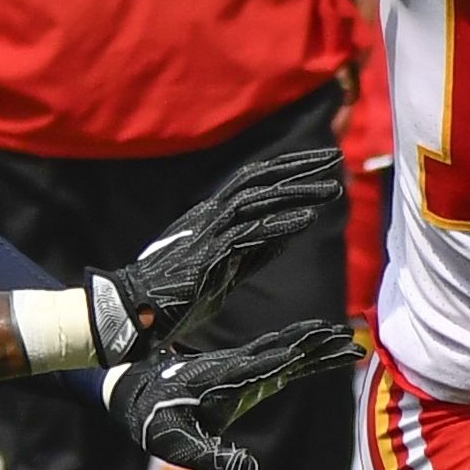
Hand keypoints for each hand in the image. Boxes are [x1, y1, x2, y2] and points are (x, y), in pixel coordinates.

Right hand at [89, 140, 346, 357]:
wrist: (135, 311)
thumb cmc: (177, 295)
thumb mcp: (227, 268)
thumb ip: (258, 249)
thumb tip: (291, 230)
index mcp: (213, 215)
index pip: (256, 182)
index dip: (288, 169)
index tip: (321, 164)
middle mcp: (210, 214)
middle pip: (260, 180)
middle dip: (298, 168)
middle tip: (334, 158)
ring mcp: (208, 232)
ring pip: (258, 200)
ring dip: (297, 193)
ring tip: (331, 188)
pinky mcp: (208, 254)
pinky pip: (251, 233)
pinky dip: (281, 224)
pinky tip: (309, 219)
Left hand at [105, 316, 359, 469]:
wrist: (128, 391)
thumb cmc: (152, 420)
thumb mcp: (176, 444)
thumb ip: (211, 458)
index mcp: (228, 380)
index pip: (275, 363)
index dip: (306, 354)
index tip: (333, 343)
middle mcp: (235, 367)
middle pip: (285, 350)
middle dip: (318, 345)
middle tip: (353, 338)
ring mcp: (234, 367)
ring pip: (280, 350)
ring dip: (310, 344)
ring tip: (341, 338)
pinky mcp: (232, 371)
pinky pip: (270, 358)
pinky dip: (293, 352)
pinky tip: (305, 353)